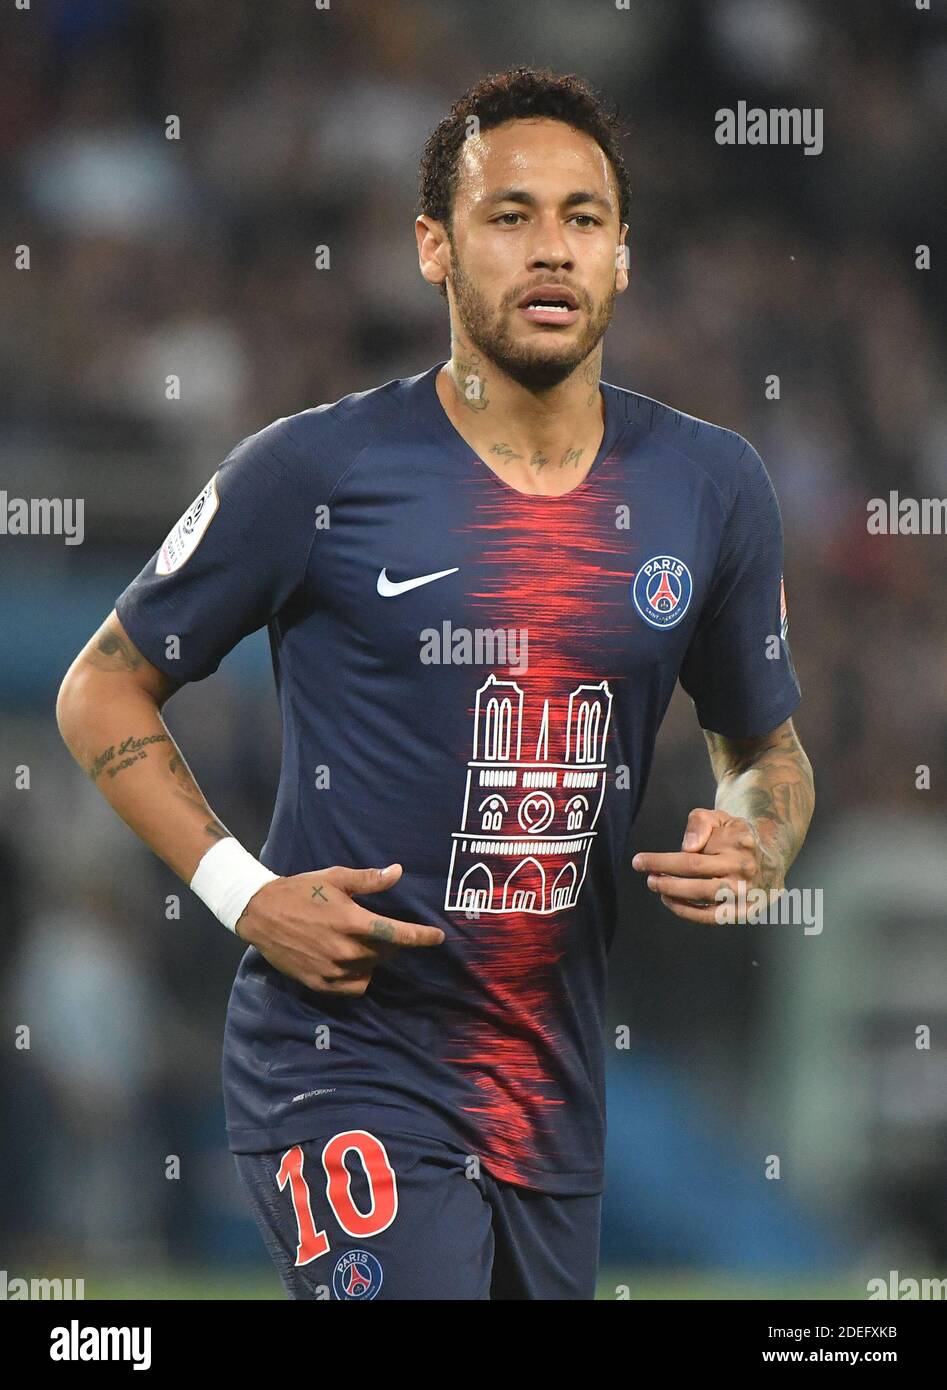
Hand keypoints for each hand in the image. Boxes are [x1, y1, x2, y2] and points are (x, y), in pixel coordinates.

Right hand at [234, 863, 443, 993]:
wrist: (260, 913)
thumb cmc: (301, 891)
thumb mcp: (335, 879)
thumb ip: (369, 880)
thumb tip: (398, 872)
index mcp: (353, 922)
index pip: (397, 934)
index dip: (421, 937)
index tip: (439, 937)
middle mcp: (346, 950)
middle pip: (385, 953)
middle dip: (388, 943)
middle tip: (376, 929)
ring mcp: (332, 970)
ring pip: (369, 971)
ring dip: (372, 960)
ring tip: (358, 944)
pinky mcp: (320, 984)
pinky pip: (352, 988)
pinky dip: (357, 977)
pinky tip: (349, 963)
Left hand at [632, 808, 781, 923]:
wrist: (770, 855)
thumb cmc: (735, 836)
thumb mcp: (719, 817)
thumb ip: (699, 823)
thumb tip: (687, 847)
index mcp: (738, 843)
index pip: (692, 857)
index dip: (662, 862)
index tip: (640, 862)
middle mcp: (744, 869)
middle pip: (696, 878)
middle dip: (665, 880)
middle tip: (648, 878)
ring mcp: (747, 892)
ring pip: (704, 899)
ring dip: (675, 896)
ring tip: (658, 888)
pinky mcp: (747, 910)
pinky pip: (714, 917)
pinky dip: (690, 913)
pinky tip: (673, 903)